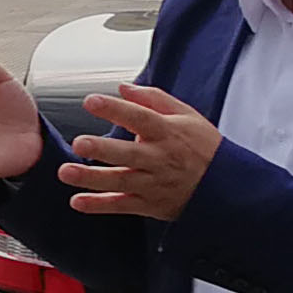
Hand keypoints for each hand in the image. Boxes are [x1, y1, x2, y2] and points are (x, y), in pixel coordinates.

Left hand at [55, 84, 223, 219]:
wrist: (227, 186)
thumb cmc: (204, 147)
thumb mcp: (186, 116)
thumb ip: (153, 99)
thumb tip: (123, 87)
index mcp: (167, 133)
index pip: (140, 117)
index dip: (115, 109)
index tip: (91, 101)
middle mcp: (159, 158)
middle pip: (128, 153)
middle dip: (102, 148)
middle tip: (79, 143)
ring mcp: (154, 183)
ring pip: (120, 181)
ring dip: (91, 178)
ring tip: (65, 172)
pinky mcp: (150, 204)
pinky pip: (122, 205)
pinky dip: (99, 205)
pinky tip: (77, 202)